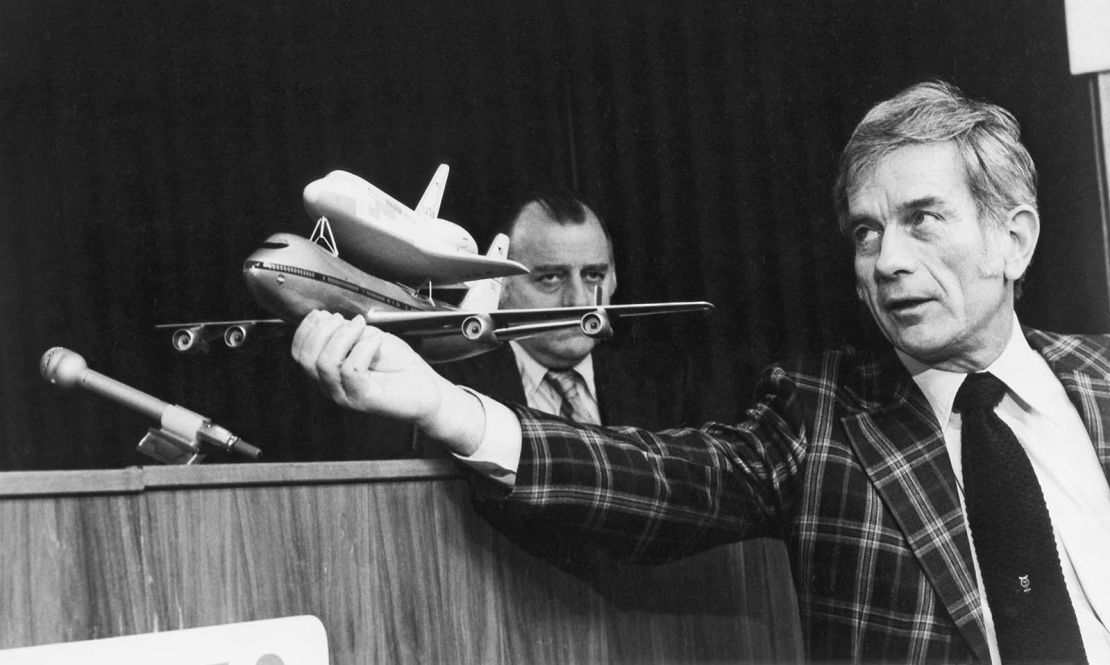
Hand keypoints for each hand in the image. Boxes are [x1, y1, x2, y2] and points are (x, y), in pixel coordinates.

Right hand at [290, 311, 484, 453]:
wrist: (426, 388)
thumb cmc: (399, 366)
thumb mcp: (366, 339)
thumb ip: (345, 332)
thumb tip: (325, 318)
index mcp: (329, 372)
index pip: (299, 354)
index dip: (305, 330)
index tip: (321, 314)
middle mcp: (332, 387)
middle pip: (306, 358)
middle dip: (322, 331)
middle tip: (344, 318)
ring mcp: (346, 395)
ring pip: (325, 363)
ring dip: (344, 336)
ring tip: (363, 326)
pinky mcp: (363, 400)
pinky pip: (351, 370)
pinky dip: (363, 347)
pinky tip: (377, 340)